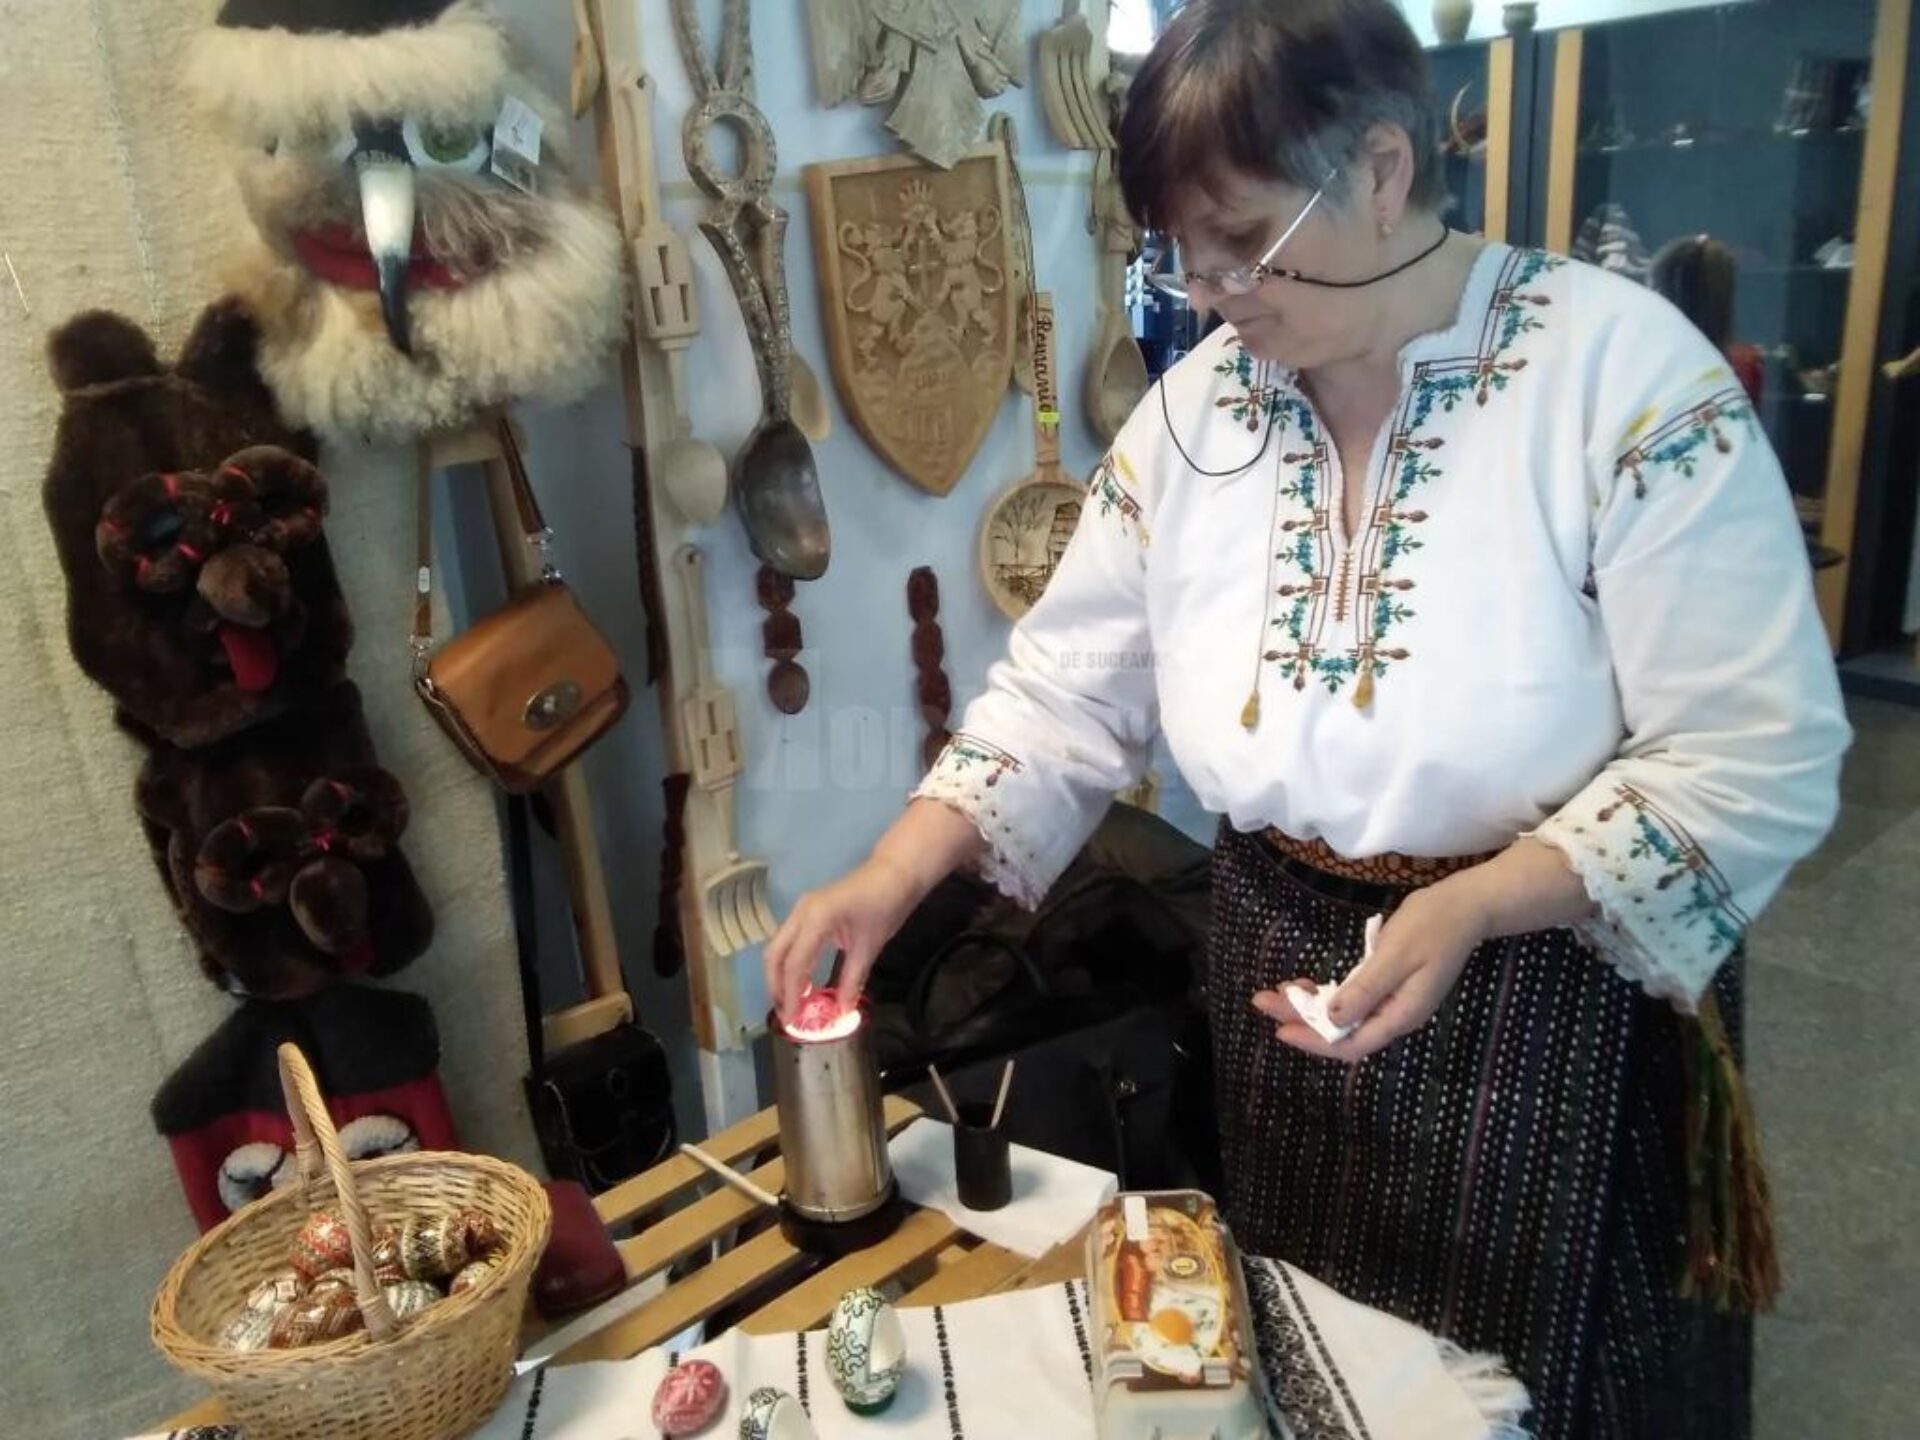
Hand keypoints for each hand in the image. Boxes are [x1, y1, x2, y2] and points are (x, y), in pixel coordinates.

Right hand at [763, 855, 924, 1021]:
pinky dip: (790, 964)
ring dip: (781, 976)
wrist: (894, 872)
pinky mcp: (806, 912)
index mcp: (816, 919)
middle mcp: (801, 912)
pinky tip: (802, 983)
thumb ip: (852, 980)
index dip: (792, 995)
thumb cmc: (885, 906)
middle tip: (788, 1014)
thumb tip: (840, 1012)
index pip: (795, 964)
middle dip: (777, 987)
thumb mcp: (869, 947)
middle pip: (775, 955)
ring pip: (778, 948)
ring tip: (793, 1003)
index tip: (793, 1021)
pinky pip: (789, 941)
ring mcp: (801, 910)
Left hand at [1251, 877, 1494, 1062]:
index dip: (1314, 1041)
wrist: (1466, 906)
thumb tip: (1333, 1020)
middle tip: (1262, 1002)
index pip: (1351, 1044)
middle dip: (1301, 1020)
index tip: (1280, 1030)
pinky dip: (1327, 994)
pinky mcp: (1390, 985)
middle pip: (1342, 1032)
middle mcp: (1395, 1015)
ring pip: (1345, 1015)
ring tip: (1276, 994)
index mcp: (1400, 1015)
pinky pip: (1353, 999)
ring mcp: (1394, 1001)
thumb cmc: (1433, 927)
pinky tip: (1305, 985)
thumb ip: (1365, 989)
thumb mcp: (1396, 956)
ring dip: (1311, 1008)